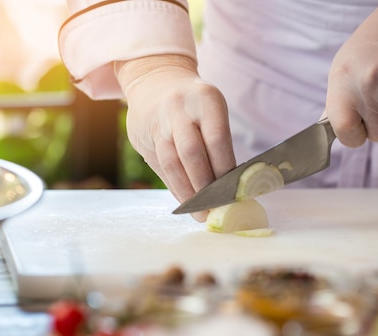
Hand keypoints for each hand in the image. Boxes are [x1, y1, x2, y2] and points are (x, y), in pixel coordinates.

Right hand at [115, 55, 235, 221]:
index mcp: (205, 99)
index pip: (217, 139)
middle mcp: (179, 108)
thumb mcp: (211, 109)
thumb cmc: (194, 104)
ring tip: (199, 213)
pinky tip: (186, 201)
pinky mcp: (143, 137)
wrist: (154, 80)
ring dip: (187, 192)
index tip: (233, 193)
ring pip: (171, 163)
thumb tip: (231, 185)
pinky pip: (160, 168)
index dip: (224, 170)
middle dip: (204, 186)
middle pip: (191, 153)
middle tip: (215, 209)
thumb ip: (217, 142)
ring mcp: (158, 122)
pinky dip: (174, 187)